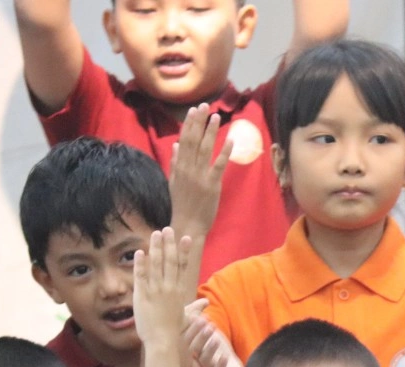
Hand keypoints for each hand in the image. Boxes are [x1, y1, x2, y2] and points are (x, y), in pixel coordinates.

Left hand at [133, 228, 192, 343]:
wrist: (163, 341)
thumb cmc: (174, 331)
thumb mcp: (188, 317)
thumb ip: (196, 307)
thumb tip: (206, 302)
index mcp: (179, 290)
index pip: (183, 266)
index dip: (184, 251)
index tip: (186, 238)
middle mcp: (169, 287)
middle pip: (170, 261)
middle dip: (169, 243)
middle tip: (168, 229)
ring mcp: (156, 290)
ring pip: (156, 265)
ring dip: (155, 248)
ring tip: (155, 234)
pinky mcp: (142, 295)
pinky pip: (141, 276)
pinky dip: (140, 264)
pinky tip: (139, 252)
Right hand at [170, 104, 232, 239]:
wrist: (187, 224)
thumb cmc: (182, 205)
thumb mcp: (174, 182)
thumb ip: (175, 163)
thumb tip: (176, 145)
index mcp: (179, 166)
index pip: (184, 140)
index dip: (189, 124)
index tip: (194, 109)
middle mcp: (188, 168)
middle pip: (194, 140)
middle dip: (199, 122)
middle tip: (205, 105)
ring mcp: (200, 176)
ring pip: (205, 149)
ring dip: (211, 132)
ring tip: (216, 117)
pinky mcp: (212, 185)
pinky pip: (218, 166)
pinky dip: (224, 153)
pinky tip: (230, 140)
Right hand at [183, 314, 243, 366]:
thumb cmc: (218, 351)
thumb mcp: (212, 337)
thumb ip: (203, 326)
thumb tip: (193, 313)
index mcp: (197, 347)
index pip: (189, 338)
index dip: (194, 328)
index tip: (201, 317)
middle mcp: (201, 357)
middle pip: (195, 348)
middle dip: (201, 336)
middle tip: (209, 325)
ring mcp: (210, 366)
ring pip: (206, 359)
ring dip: (210, 348)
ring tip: (216, 339)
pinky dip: (221, 364)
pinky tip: (225, 357)